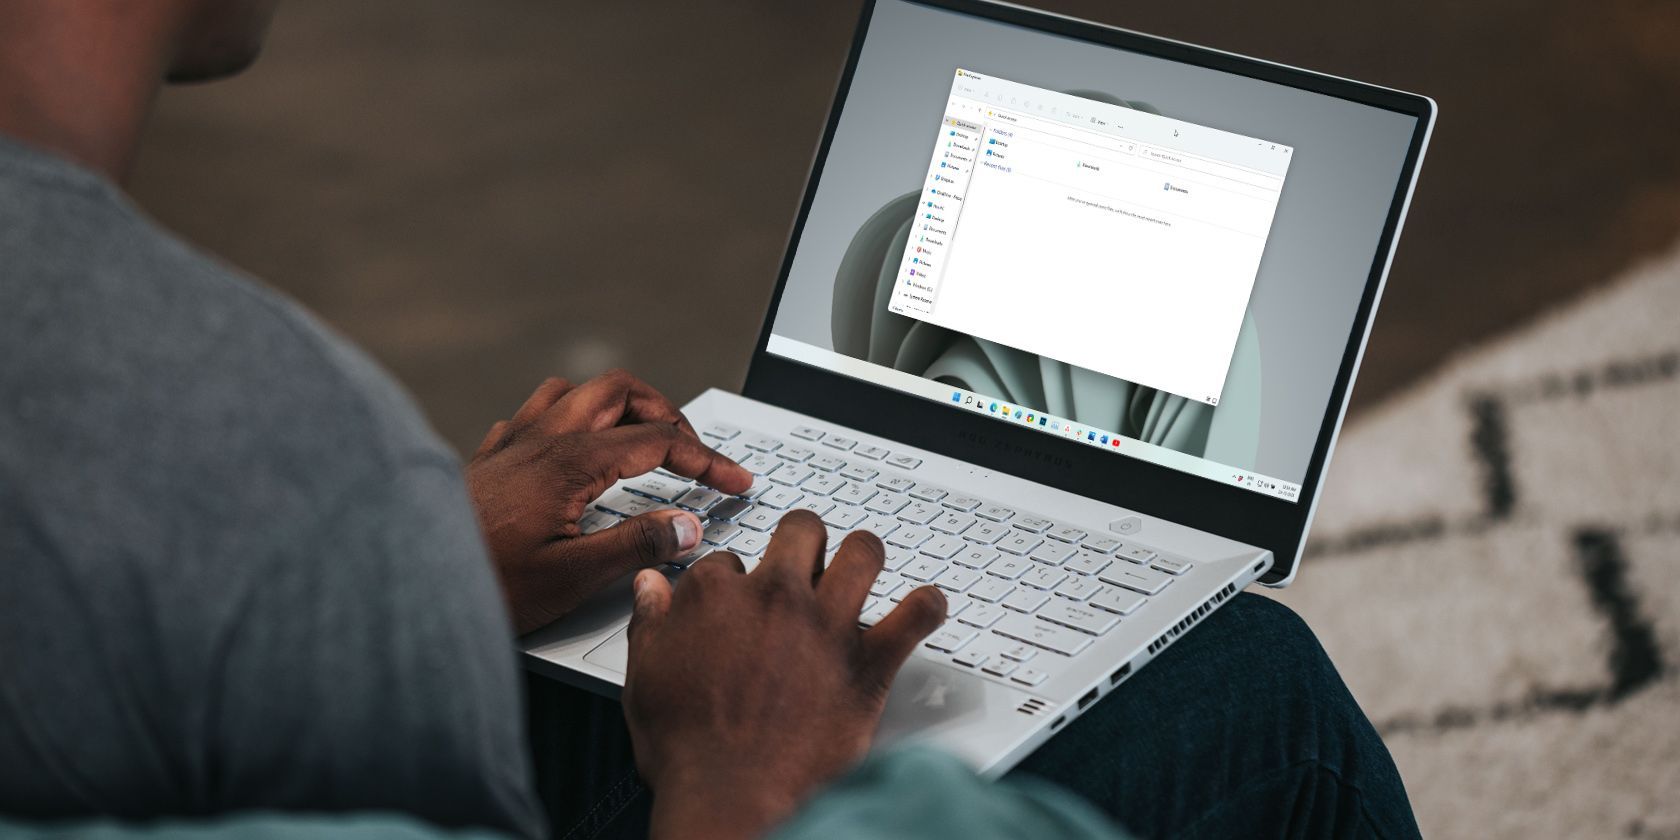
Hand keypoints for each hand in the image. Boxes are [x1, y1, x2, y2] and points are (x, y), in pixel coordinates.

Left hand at [468, 371, 751, 633]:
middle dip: (667, 412)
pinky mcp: (488, 459)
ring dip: (617, 405)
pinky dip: (569, 420)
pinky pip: (534, 413)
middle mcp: (541, 438)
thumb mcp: (572, 577)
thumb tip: (687, 526)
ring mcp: (511, 443)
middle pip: (620, 391)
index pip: (659, 440)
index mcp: (570, 461)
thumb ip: (637, 546)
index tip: (734, 481)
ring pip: (575, 391)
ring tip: (641, 437)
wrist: (406, 584)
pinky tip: (572, 451)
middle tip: (692, 451)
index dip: (707, 459)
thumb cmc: (482, 585)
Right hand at [623, 511, 947, 839]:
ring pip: (863, 552)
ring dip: (864, 557)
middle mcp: (776, 597)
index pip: (729, 560)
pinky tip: (923, 607)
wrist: (731, 796)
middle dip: (803, 541)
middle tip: (805, 562)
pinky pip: (915, 615)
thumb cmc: (688, 747)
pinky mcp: (868, 662)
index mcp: (716, 595)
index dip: (735, 580)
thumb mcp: (644, 676)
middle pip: (801, 531)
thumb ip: (650, 622)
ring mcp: (827, 625)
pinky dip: (926, 607)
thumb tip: (650, 587)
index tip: (738, 601)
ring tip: (861, 567)